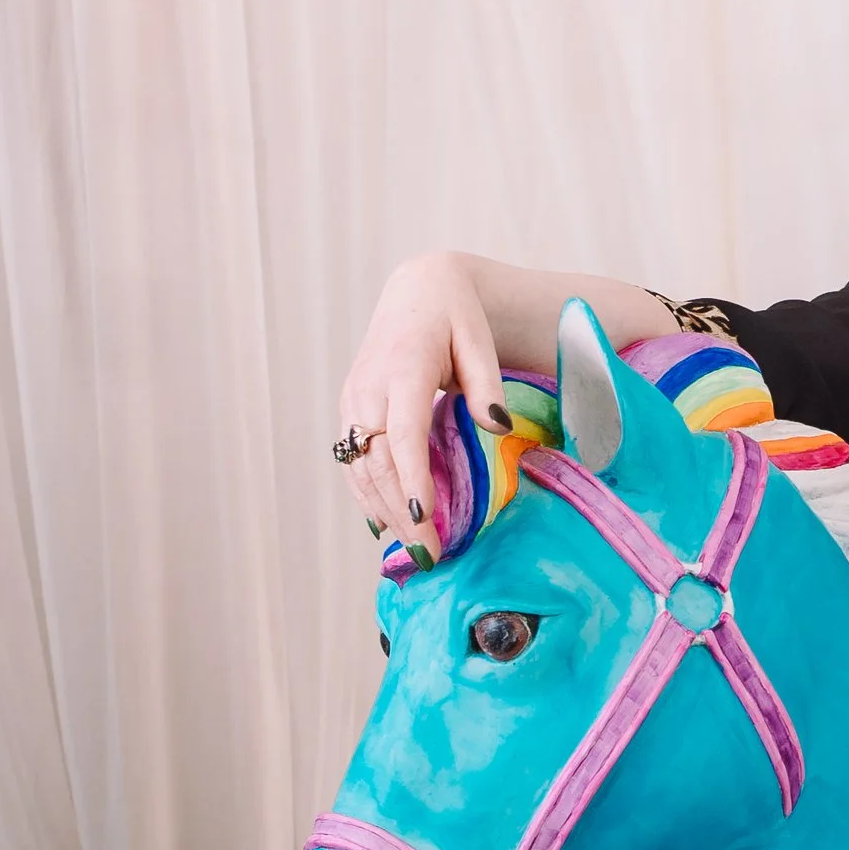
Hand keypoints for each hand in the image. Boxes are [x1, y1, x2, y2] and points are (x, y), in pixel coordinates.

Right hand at [335, 252, 510, 564]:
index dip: (412, 478)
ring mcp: (354, 399)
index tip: (425, 519)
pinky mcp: (351, 409)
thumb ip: (486, 382)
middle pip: (379, 460)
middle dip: (401, 510)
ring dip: (383, 510)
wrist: (418, 294)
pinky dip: (366, 495)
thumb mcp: (479, 340)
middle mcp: (369, 386)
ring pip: (360, 465)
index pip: (403, 433)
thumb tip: (497, 425)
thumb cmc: (457, 319)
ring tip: (414, 551)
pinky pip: (352, 460)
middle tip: (429, 556)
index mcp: (403, 367)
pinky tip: (385, 526)